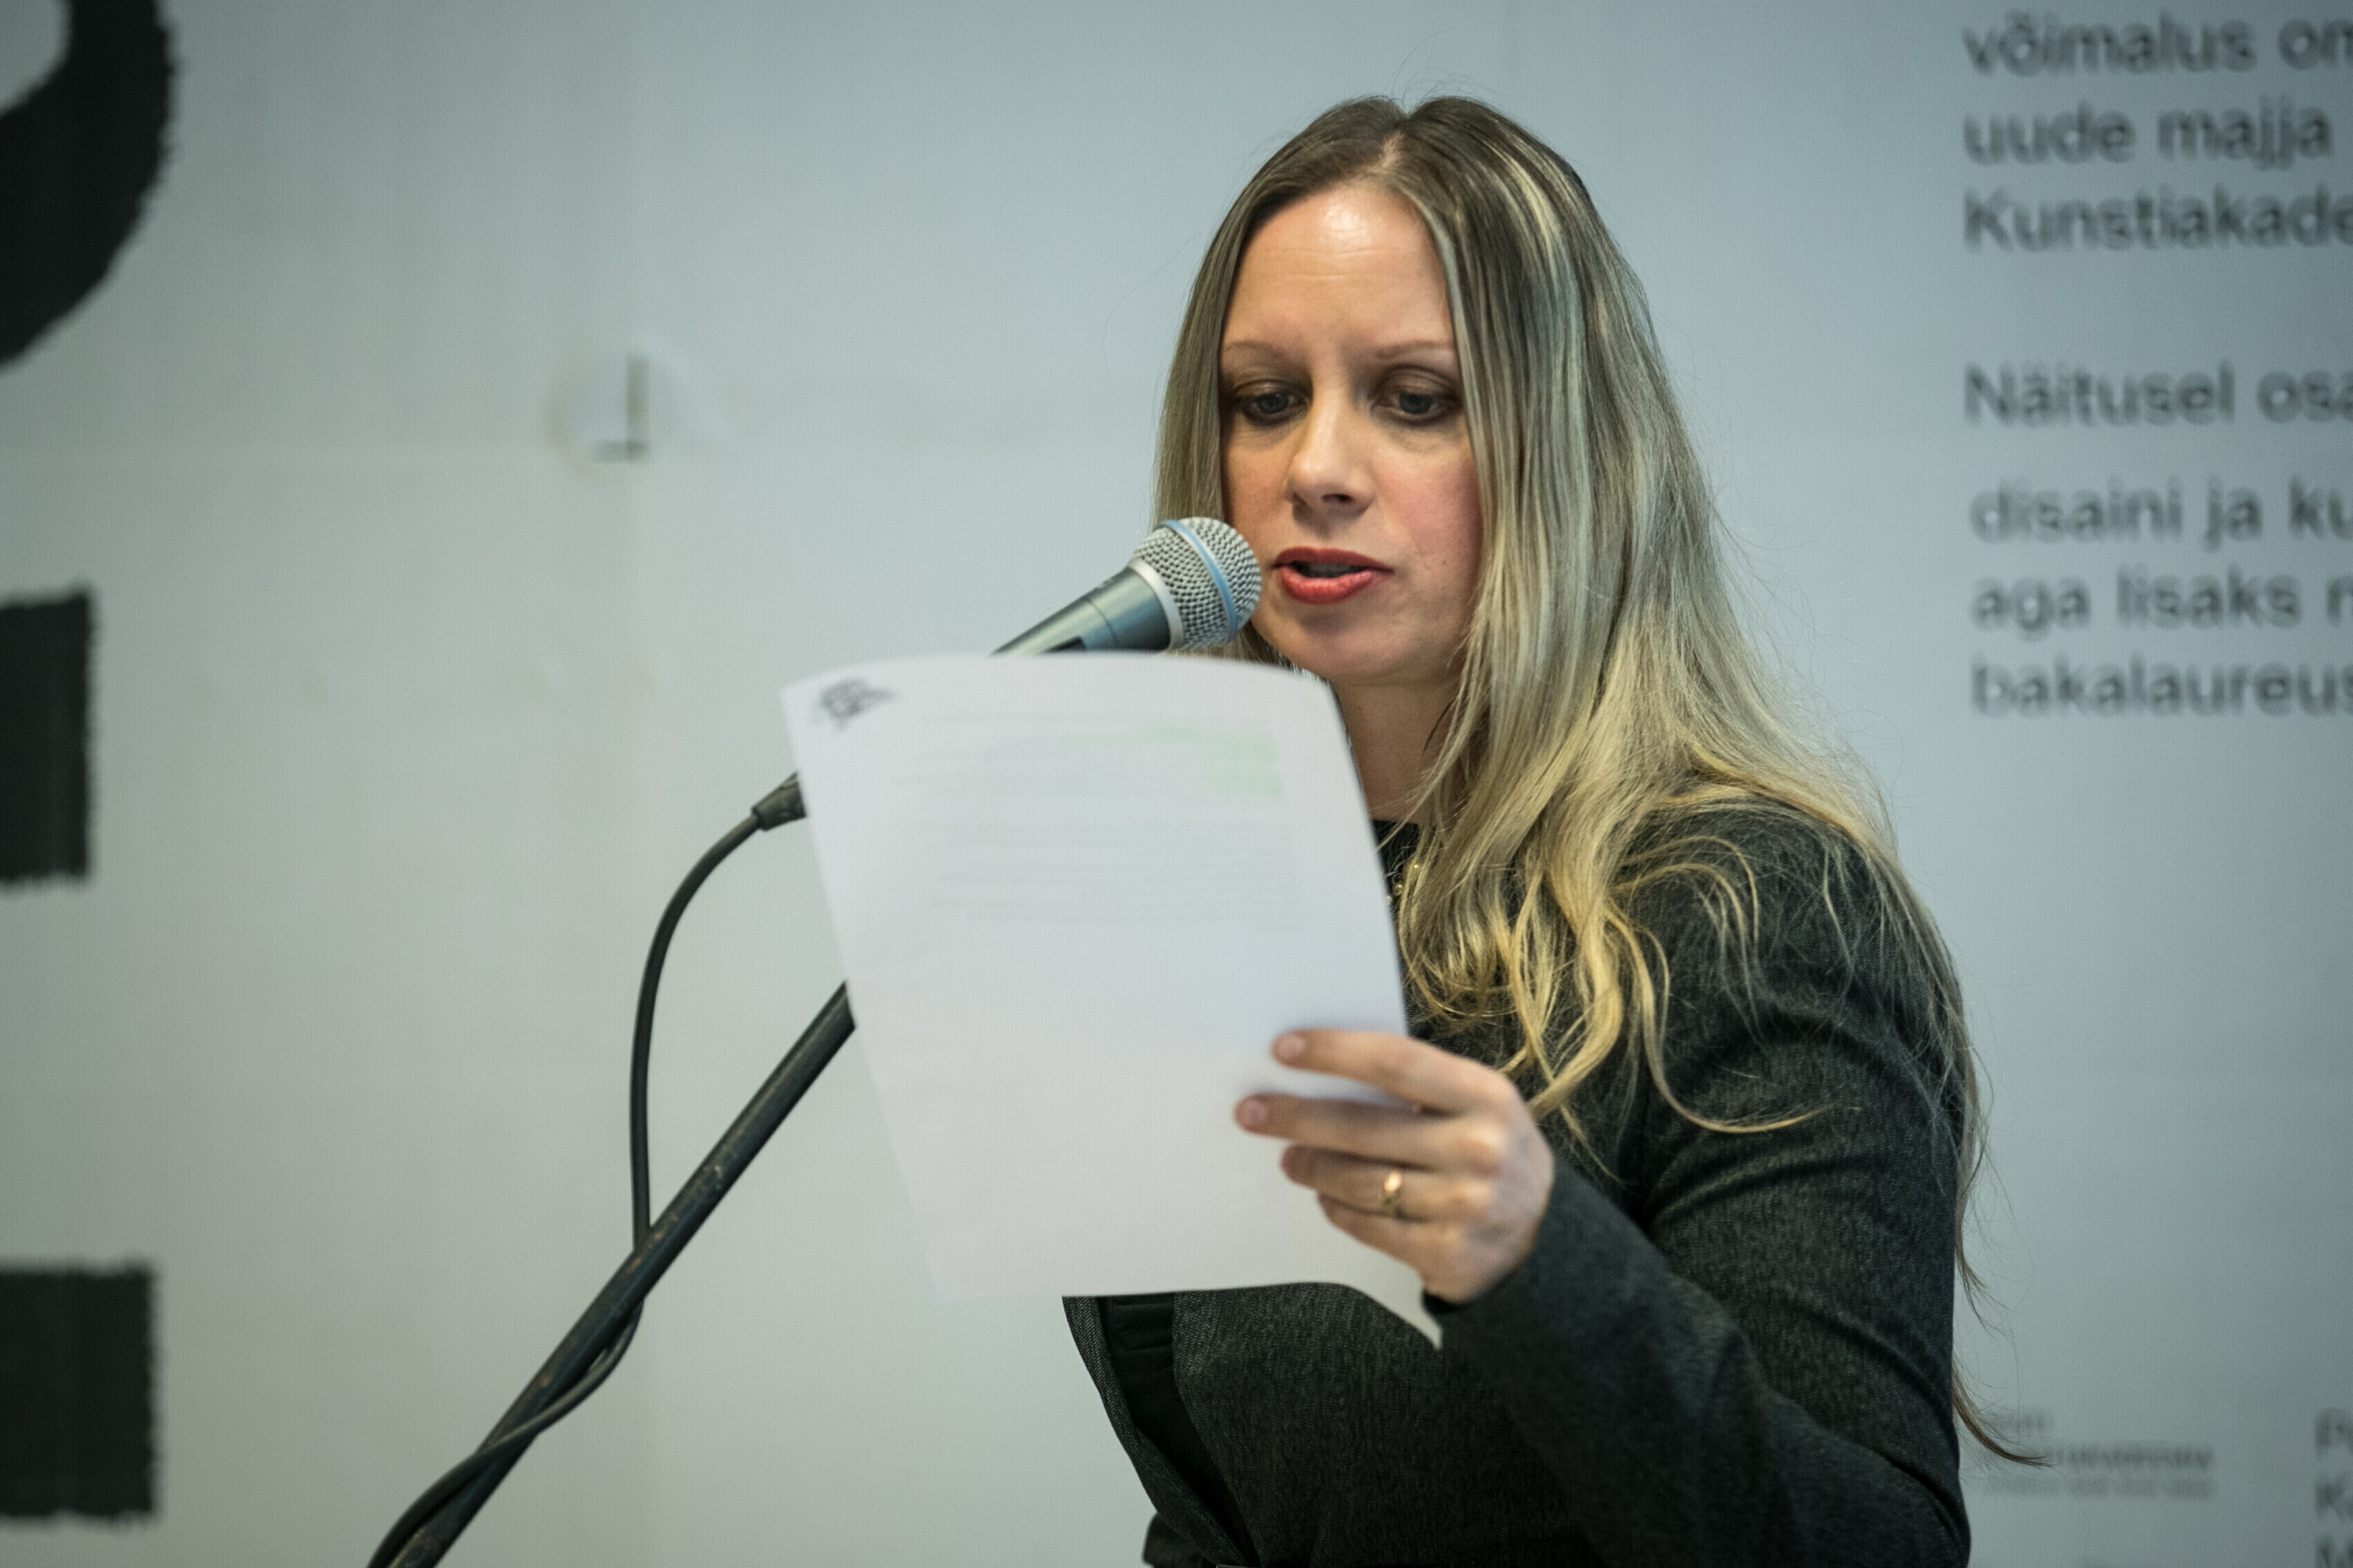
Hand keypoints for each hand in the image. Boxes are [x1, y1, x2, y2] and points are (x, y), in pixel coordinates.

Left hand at [1236, 1029, 1554, 1303]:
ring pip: (1360, 1181)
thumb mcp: (1478, 1107)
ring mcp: (1465, 1204)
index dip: (1335, 1052)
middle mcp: (1478, 1147)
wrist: (1547, 1240)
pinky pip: (1370, 1227)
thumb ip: (1419, 1087)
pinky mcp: (1449, 1253)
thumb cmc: (1491, 1153)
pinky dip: (1338, 1209)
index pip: (1395, 1062)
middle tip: (1253, 1112)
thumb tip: (1325, 1069)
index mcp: (1486, 1095)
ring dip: (1311, 1167)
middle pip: (1364, 1126)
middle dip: (1297, 1117)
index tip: (1284, 1049)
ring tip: (1288, 1158)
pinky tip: (1325, 1197)